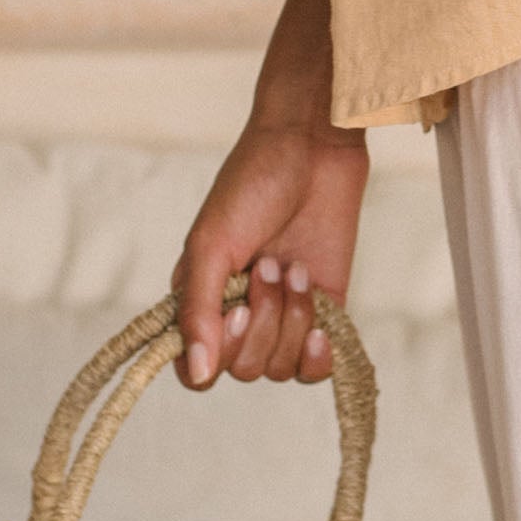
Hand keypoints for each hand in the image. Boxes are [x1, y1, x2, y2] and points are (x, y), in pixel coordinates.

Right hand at [172, 116, 365, 389]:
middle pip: (243, 369)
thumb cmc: (251, 184)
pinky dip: (319, 353)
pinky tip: (322, 320)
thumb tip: (199, 372)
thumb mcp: (213, 244)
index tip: (237, 313)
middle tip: (268, 264)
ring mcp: (281, 316)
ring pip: (281, 368)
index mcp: (201, 300)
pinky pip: (317, 368)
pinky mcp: (324, 311)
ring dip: (292, 320)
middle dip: (264, 320)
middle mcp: (239, 316)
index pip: (196, 372)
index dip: (217, 356)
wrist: (312, 148)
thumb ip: (200, 310)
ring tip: (295, 269)